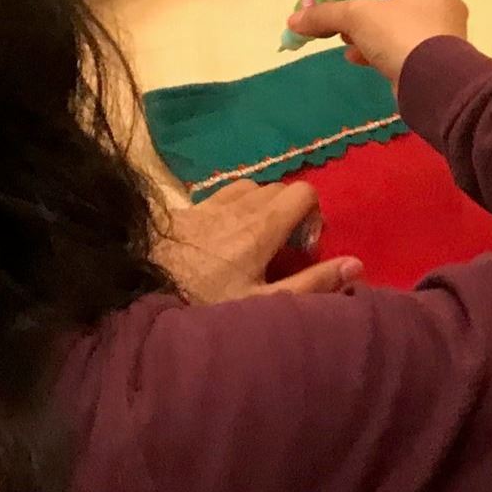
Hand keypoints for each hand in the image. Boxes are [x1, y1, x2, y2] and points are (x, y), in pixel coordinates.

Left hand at [155, 179, 364, 304]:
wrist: (135, 291)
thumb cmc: (203, 302)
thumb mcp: (262, 304)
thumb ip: (311, 283)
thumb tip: (356, 263)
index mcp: (263, 225)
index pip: (305, 191)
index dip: (313, 216)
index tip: (303, 250)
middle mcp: (240, 205)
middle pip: (279, 187)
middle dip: (289, 213)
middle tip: (280, 251)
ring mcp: (209, 204)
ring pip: (249, 188)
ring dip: (259, 208)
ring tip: (252, 244)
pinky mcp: (183, 210)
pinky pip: (220, 195)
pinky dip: (231, 208)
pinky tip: (219, 241)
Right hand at [285, 0, 468, 82]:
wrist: (435, 85)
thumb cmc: (400, 35)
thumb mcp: (357, 16)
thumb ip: (324, 14)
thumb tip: (293, 20)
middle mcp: (440, 1)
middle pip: (388, 0)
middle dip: (358, 12)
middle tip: (337, 23)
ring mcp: (441, 31)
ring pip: (394, 26)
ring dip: (365, 33)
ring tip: (345, 43)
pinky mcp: (437, 58)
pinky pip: (402, 47)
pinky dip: (379, 50)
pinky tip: (358, 59)